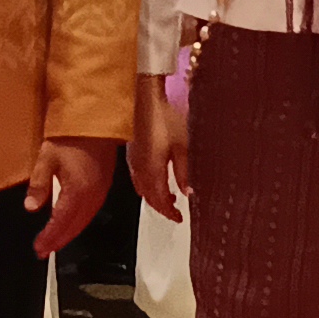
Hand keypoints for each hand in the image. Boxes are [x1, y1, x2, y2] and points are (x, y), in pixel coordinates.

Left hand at [23, 136, 116, 257]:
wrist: (96, 117)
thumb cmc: (72, 133)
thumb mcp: (47, 157)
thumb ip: (39, 185)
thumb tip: (32, 207)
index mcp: (79, 191)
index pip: (61, 222)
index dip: (49, 238)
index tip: (39, 248)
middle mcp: (93, 194)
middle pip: (75, 226)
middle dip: (59, 240)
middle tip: (45, 250)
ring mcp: (102, 189)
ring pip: (85, 220)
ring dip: (70, 232)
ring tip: (56, 240)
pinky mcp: (105, 182)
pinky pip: (93, 209)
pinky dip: (81, 220)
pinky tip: (73, 221)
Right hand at [129, 79, 189, 222]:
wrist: (144, 99)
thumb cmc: (164, 118)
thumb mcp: (183, 145)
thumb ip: (185, 171)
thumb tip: (187, 191)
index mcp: (153, 170)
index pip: (160, 200)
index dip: (169, 212)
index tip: (179, 218)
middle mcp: (140, 169)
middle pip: (148, 197)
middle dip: (161, 207)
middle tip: (174, 211)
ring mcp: (133, 161)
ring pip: (141, 188)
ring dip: (153, 197)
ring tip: (168, 197)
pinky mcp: (131, 153)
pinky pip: (137, 177)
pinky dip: (146, 185)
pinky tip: (155, 179)